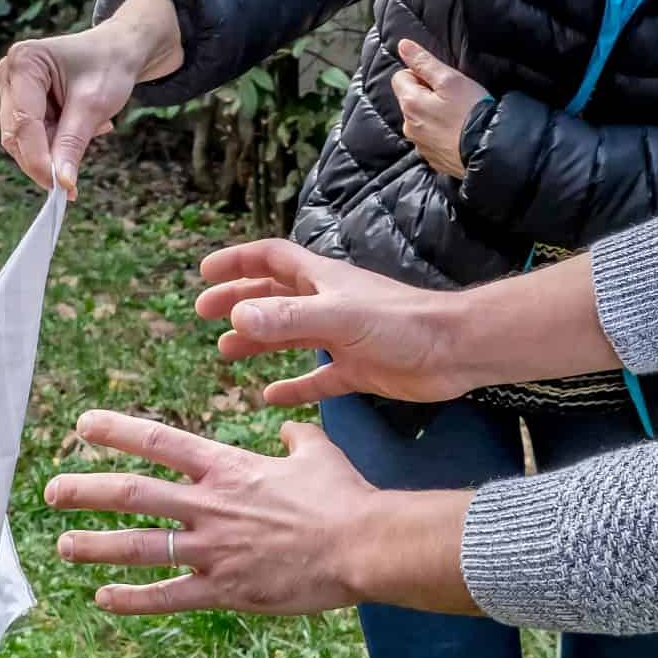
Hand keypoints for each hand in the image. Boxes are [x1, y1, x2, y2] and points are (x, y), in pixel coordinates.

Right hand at [0, 0, 182, 198]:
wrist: (118, 51)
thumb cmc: (109, 67)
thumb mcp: (94, 106)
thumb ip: (73, 143)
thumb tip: (61, 183)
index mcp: (24, 62)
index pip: (23, 122)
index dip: (38, 159)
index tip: (59, 188)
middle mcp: (10, 73)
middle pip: (17, 135)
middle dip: (46, 159)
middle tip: (75, 181)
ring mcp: (13, 90)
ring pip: (24, 142)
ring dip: (55, 149)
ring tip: (93, 128)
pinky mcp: (21, 104)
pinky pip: (33, 138)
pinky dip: (57, 143)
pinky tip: (83, 126)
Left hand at [44, 411, 473, 616]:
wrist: (364, 545)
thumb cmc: (344, 497)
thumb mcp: (317, 452)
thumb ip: (294, 437)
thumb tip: (286, 428)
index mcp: (227, 469)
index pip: (160, 443)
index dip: (118, 431)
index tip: (83, 425)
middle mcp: (209, 506)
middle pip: (133, 494)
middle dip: (86, 491)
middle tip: (51, 491)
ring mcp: (212, 550)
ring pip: (139, 546)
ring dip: (96, 545)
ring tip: (63, 545)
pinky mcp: (224, 589)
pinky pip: (167, 596)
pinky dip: (132, 599)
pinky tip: (103, 599)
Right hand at [195, 239, 470, 405]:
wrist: (454, 351)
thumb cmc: (401, 324)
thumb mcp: (339, 318)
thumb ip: (288, 319)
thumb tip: (237, 316)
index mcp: (322, 281)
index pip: (271, 259)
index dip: (237, 261)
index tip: (205, 273)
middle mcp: (328, 305)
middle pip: (273, 296)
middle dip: (238, 300)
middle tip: (204, 313)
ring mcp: (342, 337)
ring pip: (289, 336)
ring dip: (258, 340)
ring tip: (226, 352)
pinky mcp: (357, 370)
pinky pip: (316, 379)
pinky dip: (293, 387)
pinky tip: (272, 398)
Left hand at [391, 39, 488, 178]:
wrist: (488, 151)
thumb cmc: (471, 112)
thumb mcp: (450, 79)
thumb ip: (423, 62)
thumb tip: (402, 45)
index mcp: (410, 103)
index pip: (400, 77)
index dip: (420, 73)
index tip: (441, 81)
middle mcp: (408, 126)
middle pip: (409, 99)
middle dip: (426, 94)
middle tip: (453, 97)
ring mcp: (419, 144)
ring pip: (420, 119)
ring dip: (433, 114)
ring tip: (457, 115)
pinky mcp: (431, 157)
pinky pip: (430, 137)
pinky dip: (440, 132)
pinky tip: (457, 131)